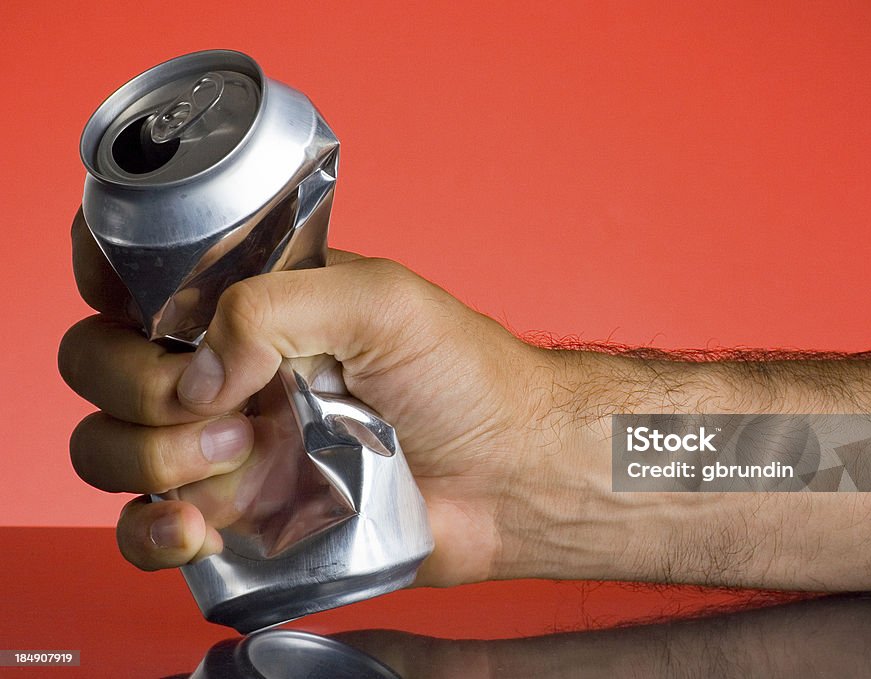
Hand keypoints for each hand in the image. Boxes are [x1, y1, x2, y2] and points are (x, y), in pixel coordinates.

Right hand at [59, 209, 560, 585]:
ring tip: (242, 454)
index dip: (110, 290)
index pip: (135, 283)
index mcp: (253, 307)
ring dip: (151, 456)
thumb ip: (275, 306)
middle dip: (136, 385)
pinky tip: (198, 526)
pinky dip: (150, 532)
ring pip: (107, 448)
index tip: (139, 313)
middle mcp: (227, 374)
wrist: (508, 473)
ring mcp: (227, 449)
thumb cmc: (465, 377)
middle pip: (98, 366)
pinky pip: (148, 532)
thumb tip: (195, 371)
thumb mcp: (380, 302)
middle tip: (226, 404)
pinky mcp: (242, 519)